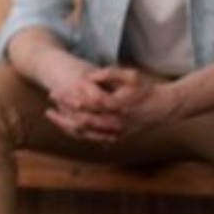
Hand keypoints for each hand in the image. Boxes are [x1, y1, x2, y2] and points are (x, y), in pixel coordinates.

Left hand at [44, 66, 176, 143]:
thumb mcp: (131, 75)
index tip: (55, 92)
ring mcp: (117, 132)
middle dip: (62, 112)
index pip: (86, 103)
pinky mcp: (117, 137)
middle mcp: (116, 122)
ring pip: (85, 134)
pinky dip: (78, 133)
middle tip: (49, 104)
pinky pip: (93, 139)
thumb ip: (109, 74)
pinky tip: (67, 124)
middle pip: (82, 121)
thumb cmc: (146, 89)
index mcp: (118, 105)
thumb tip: (89, 77)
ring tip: (53, 115)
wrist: (164, 108)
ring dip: (66, 125)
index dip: (68, 98)